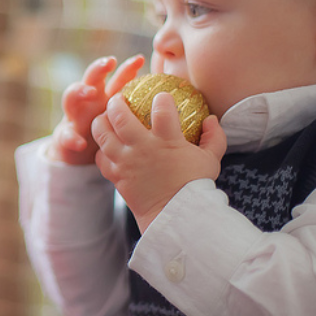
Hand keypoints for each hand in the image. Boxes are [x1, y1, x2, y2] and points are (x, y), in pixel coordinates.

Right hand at [48, 55, 144, 164]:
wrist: (79, 153)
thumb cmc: (108, 135)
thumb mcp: (123, 121)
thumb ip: (141, 112)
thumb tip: (173, 107)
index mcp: (106, 96)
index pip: (117, 78)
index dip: (127, 68)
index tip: (140, 60)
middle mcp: (89, 101)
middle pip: (91, 78)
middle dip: (100, 68)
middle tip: (109, 63)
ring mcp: (75, 116)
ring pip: (71, 98)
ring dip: (79, 92)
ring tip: (89, 91)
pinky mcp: (65, 135)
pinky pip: (65, 135)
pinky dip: (71, 138)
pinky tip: (79, 142)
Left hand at [93, 91, 226, 231]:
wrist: (175, 218)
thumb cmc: (195, 187)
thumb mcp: (211, 160)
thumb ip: (214, 137)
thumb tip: (211, 118)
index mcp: (167, 142)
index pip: (162, 110)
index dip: (161, 99)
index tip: (161, 97)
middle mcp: (142, 149)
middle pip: (120, 117)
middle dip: (116, 102)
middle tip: (119, 98)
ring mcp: (125, 162)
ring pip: (102, 134)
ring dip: (102, 121)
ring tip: (106, 117)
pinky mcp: (116, 176)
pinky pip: (101, 157)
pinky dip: (102, 149)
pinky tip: (107, 145)